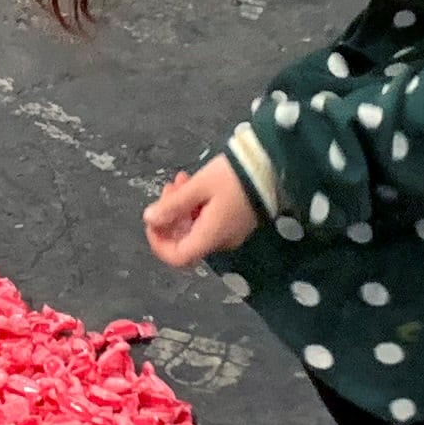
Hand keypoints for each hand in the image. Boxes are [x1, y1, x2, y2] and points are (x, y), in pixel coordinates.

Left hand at [143, 159, 259, 268]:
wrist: (274, 167)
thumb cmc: (235, 176)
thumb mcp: (199, 186)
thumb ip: (173, 205)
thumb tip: (149, 218)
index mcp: (210, 236)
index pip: (177, 257)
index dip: (159, 242)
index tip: (153, 219)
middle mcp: (221, 241)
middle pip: (184, 240)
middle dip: (170, 215)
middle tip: (170, 187)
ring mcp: (230, 232)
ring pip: (195, 227)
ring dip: (182, 206)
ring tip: (181, 179)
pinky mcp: (236, 221)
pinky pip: (208, 220)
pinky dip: (196, 205)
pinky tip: (195, 183)